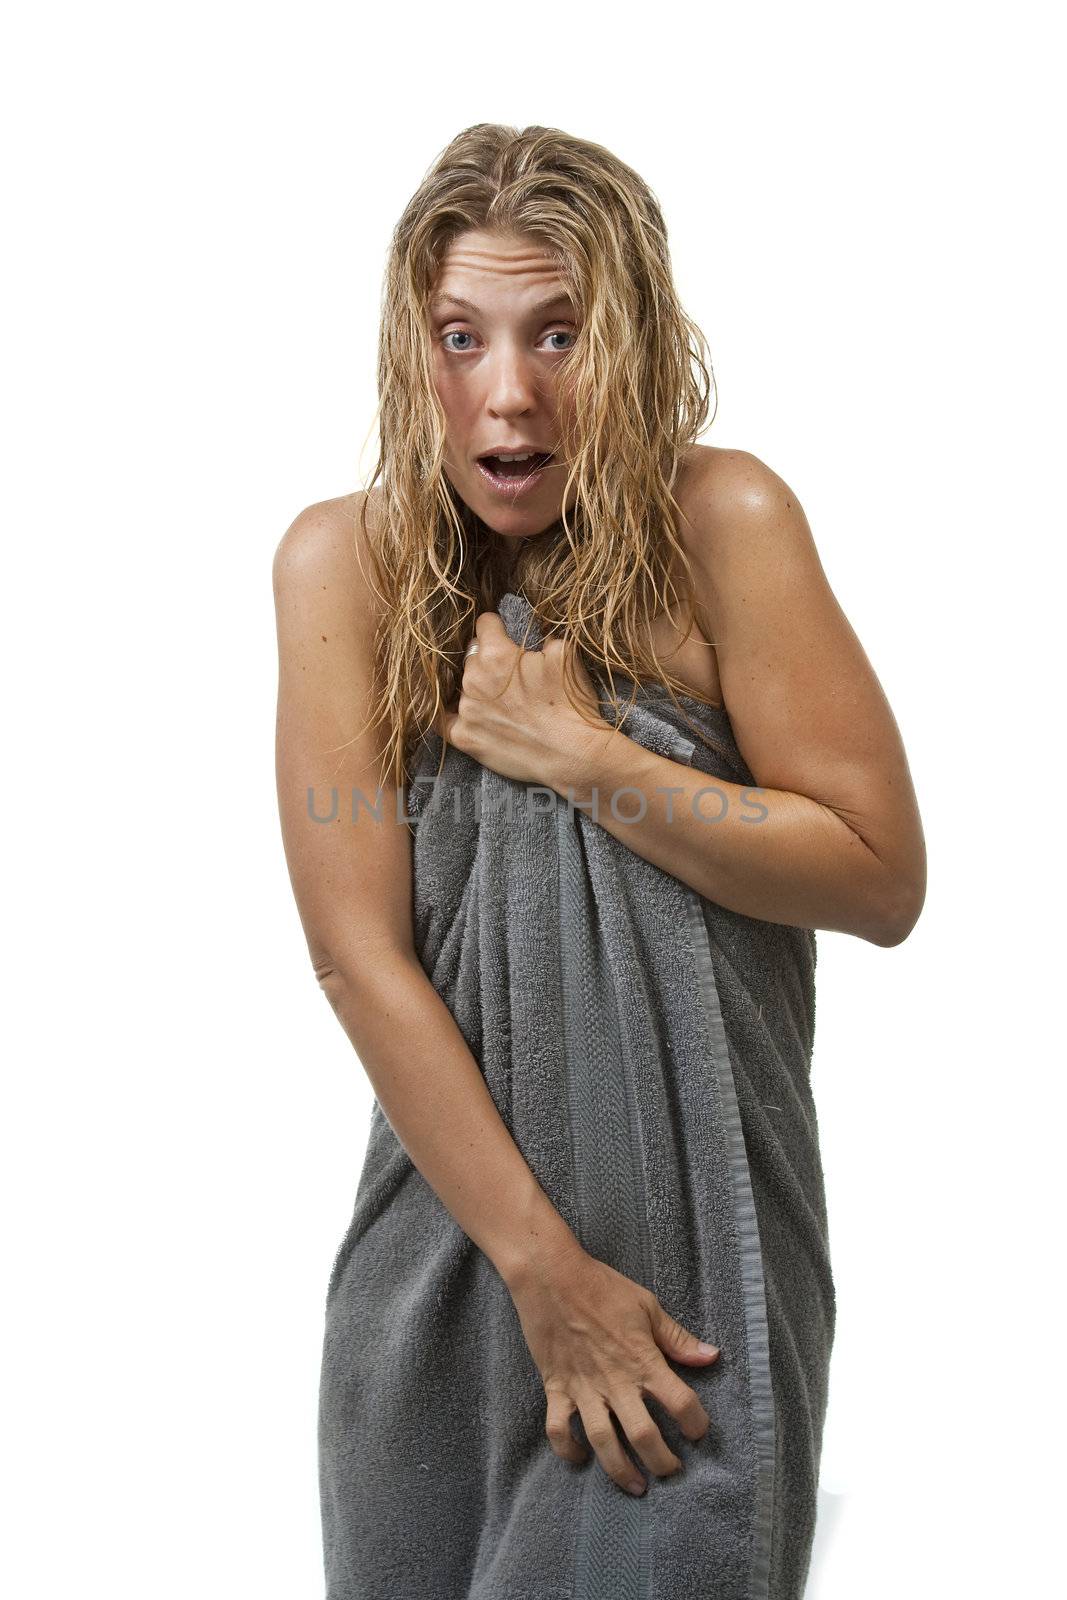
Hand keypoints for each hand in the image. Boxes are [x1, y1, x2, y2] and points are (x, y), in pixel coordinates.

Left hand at [435, 610, 609, 789]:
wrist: (572, 754)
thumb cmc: (571, 704)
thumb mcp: (564, 655)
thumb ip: (543, 638)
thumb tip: (536, 637)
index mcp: (496, 654)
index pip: (484, 624)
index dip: (497, 628)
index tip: (503, 634)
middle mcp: (474, 679)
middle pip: (471, 656)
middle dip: (487, 660)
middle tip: (508, 676)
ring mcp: (466, 710)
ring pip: (460, 686)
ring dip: (474, 689)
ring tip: (497, 701)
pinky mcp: (464, 738)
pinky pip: (441, 721)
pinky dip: (447, 714)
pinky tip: (455, 711)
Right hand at [508, 1238, 719, 1495]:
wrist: (551, 1277)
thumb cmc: (602, 1287)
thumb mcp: (647, 1306)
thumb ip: (678, 1338)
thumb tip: (711, 1356)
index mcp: (643, 1360)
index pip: (681, 1403)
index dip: (697, 1424)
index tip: (699, 1431)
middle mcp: (616, 1381)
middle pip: (644, 1436)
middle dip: (663, 1462)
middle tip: (672, 1471)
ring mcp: (584, 1388)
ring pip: (604, 1442)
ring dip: (621, 1470)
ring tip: (636, 1486)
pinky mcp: (557, 1388)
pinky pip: (558, 1430)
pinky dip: (568, 1450)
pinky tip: (581, 1457)